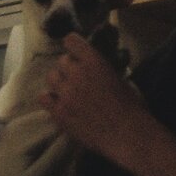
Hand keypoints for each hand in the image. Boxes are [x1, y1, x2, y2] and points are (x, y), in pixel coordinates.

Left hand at [40, 33, 141, 155]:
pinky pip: (43, 98)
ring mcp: (65, 93)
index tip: (77, 52)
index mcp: (94, 61)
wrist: (126, 134)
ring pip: (51, 78)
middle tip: (77, 77)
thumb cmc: (131, 106)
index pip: (71, 41)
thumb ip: (103, 68)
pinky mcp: (59, 113)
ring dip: (59, 81)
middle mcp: (76, 73)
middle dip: (69, 67)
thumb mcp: (121, 78)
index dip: (73, 46)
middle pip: (61, 61)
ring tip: (67, 90)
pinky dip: (50, 99)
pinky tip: (59, 103)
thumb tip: (95, 65)